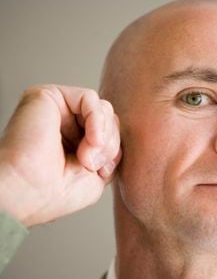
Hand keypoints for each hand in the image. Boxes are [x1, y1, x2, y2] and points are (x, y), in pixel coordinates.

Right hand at [0, 84, 121, 226]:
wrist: (26, 193)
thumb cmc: (55, 193)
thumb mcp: (97, 176)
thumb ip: (110, 154)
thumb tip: (117, 140)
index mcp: (74, 140)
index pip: (110, 132)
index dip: (114, 150)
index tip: (102, 171)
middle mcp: (64, 122)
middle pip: (109, 118)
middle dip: (110, 143)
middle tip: (92, 164)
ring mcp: (56, 108)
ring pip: (102, 107)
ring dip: (104, 134)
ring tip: (87, 156)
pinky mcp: (48, 96)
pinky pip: (89, 98)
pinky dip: (97, 119)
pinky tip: (92, 140)